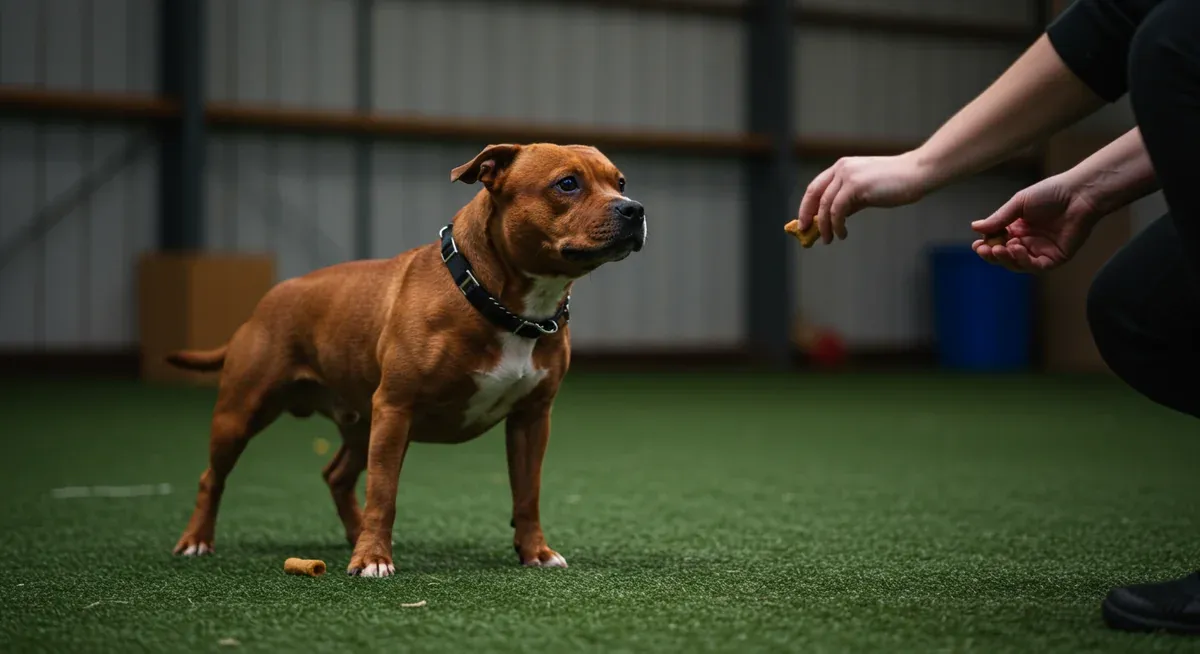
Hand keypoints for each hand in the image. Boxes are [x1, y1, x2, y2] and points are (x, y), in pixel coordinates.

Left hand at [796, 152, 932, 244]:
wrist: (916, 174)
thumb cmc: (895, 184)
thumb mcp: (865, 192)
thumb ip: (849, 202)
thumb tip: (833, 219)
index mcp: (842, 167)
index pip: (816, 186)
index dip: (806, 205)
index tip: (803, 221)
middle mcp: (841, 168)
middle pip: (814, 194)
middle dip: (807, 215)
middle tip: (806, 232)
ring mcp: (848, 175)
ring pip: (825, 205)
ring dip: (824, 226)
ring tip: (829, 239)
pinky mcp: (855, 185)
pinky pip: (837, 210)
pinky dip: (837, 225)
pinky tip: (842, 233)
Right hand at [969, 172, 1102, 272]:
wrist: (1079, 194)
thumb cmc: (1051, 193)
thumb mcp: (1019, 204)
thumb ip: (998, 218)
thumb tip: (974, 227)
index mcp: (1017, 228)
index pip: (997, 242)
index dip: (986, 246)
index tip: (977, 245)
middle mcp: (1028, 242)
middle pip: (1004, 256)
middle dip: (993, 255)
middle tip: (985, 249)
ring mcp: (1041, 251)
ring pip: (1017, 264)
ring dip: (1006, 258)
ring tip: (1001, 248)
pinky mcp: (1055, 258)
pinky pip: (1035, 266)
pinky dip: (1023, 261)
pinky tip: (1016, 249)